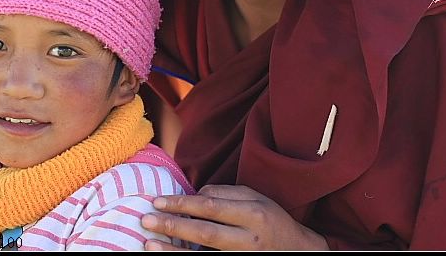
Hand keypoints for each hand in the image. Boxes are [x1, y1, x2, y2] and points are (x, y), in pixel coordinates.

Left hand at [141, 184, 327, 250]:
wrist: (299, 253)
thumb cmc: (272, 222)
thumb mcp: (256, 200)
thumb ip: (227, 195)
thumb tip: (194, 196)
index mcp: (254, 214)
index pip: (211, 207)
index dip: (182, 203)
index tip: (158, 200)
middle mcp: (249, 239)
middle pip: (205, 232)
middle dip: (173, 225)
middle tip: (146, 219)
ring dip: (174, 252)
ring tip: (149, 245)